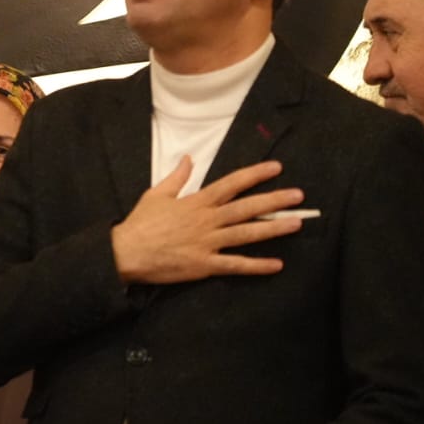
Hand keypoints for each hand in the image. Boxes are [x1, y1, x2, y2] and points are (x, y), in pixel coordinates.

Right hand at [111, 157, 304, 283]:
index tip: (276, 168)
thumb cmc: (140, 223)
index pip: (231, 184)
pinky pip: (235, 265)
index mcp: (196, 202)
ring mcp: (207, 243)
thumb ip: (177, 177)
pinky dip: (256, 266)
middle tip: (298, 196)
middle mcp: (207, 220)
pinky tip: (276, 265)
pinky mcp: (204, 265)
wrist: (125, 252)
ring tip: (296, 223)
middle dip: (274, 201)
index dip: (255, 175)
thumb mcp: (156, 194)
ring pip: (246, 234)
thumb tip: (189, 158)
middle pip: (246, 208)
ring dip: (273, 229)